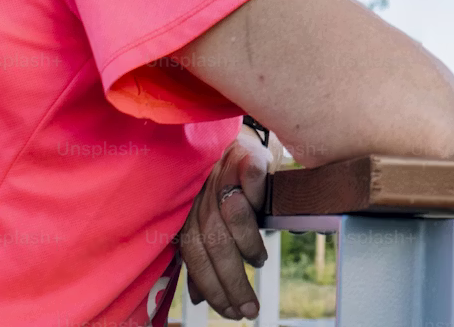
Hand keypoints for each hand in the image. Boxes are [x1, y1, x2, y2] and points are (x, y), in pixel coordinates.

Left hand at [178, 128, 270, 320]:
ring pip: (228, 216)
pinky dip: (255, 196)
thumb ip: (206, 257)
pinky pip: (249, 178)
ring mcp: (223, 175)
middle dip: (232, 282)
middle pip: (213, 245)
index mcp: (190, 218)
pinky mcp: (247, 156)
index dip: (213, 288)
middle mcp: (202, 198)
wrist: (241, 144)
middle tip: (250, 308)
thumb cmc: (230, 190)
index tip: (233, 313)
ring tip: (258, 261)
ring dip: (245, 244)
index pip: (195, 259)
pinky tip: (263, 213)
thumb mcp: (213, 225)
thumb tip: (199, 297)